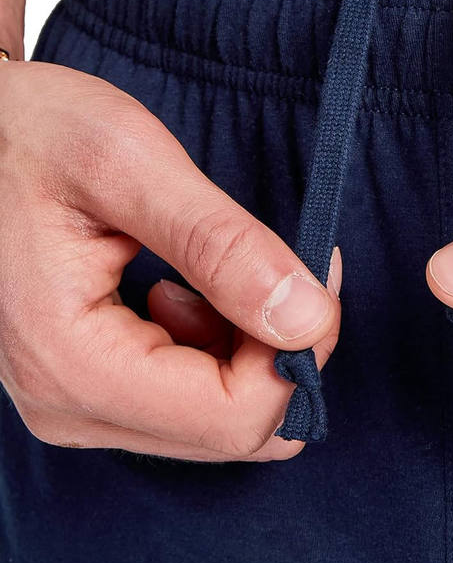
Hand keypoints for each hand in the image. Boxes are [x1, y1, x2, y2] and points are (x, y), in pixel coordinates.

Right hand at [0, 61, 340, 461]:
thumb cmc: (26, 132)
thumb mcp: (127, 163)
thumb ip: (220, 243)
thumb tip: (306, 319)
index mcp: (73, 364)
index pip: (235, 416)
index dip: (300, 351)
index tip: (314, 271)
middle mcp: (71, 408)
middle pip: (235, 430)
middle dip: (286, 350)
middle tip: (289, 266)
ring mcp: (77, 405)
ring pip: (221, 420)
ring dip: (257, 345)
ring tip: (234, 267)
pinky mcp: (89, 388)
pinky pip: (191, 401)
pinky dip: (224, 347)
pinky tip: (197, 289)